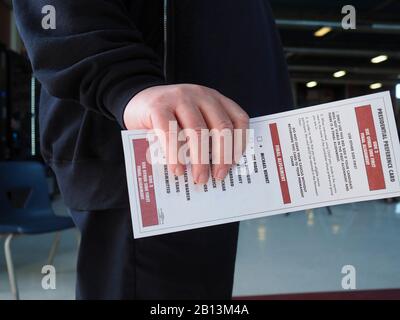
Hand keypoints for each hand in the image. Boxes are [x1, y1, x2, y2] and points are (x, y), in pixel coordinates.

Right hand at [123, 84, 248, 183]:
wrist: (137, 101)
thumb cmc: (169, 118)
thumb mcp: (191, 121)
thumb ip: (204, 137)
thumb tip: (215, 170)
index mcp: (215, 99)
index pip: (238, 119)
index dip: (240, 143)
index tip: (236, 164)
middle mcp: (201, 95)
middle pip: (221, 127)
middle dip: (223, 156)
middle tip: (218, 177)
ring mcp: (179, 97)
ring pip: (198, 131)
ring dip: (200, 159)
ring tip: (199, 178)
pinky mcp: (158, 106)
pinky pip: (170, 133)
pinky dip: (175, 154)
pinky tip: (177, 169)